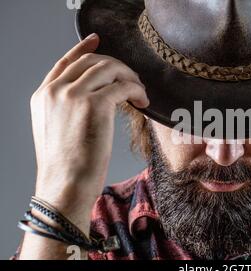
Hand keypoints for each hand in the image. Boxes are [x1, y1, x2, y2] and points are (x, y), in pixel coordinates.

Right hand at [30, 34, 148, 231]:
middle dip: (117, 66)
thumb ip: (65, 108)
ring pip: (110, 68)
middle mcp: (56, 91)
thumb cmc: (66, 166)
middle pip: (92, 61)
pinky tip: (143, 101)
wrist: (65, 185)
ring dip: (130, 76)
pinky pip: (123, 86)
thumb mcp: (55, 131)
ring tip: (140, 92)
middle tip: (133, 79)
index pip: (65, 61)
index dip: (83, 48)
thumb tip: (94, 97)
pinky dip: (137, 90)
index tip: (97, 40)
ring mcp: (74, 95)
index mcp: (43, 96)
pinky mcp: (95, 104)